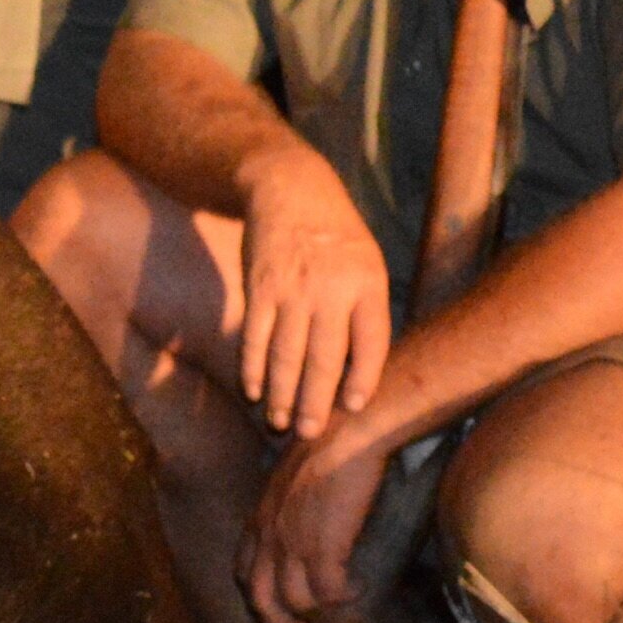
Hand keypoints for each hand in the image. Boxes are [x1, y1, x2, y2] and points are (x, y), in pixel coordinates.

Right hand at [234, 149, 392, 439]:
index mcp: (368, 282)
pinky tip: (252, 391)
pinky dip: (252, 368)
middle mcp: (331, 288)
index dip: (362, 379)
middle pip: (324, 358)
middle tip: (309, 434)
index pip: (371, 342)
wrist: (290, 188)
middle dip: (315, 402)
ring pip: (285, 355)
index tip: (351, 407)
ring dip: (280, 395)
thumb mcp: (368, 262)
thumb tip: (359, 373)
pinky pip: (255, 338)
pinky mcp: (259, 287)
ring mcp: (292, 289)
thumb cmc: (336, 236)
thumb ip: (365, 311)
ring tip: (279, 424)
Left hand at [239, 426, 394, 622]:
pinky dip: (342, 597)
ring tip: (337, 609)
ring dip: (316, 613)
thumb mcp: (290, 480)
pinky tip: (357, 589)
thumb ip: (288, 507)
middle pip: (261, 598)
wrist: (346, 433)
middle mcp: (268, 536)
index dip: (259, 596)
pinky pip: (329, 591)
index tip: (277, 607)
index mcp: (259, 519)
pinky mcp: (323, 546)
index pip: (245, 572)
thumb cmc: (326, 447)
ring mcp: (293, 543)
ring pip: (295, 600)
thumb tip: (304, 525)